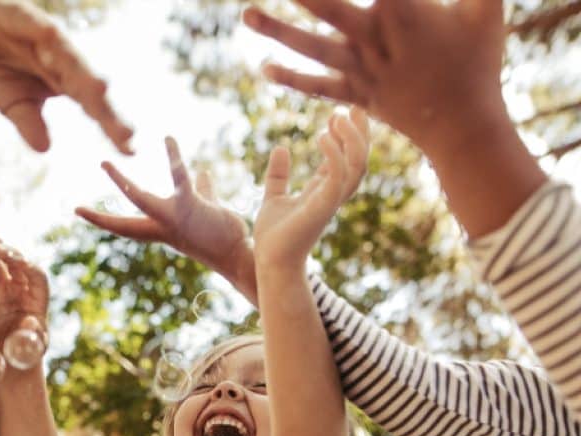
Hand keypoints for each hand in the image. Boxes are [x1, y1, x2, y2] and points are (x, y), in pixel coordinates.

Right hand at [0, 0, 132, 153]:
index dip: (112, 128)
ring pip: (69, 57)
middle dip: (108, 109)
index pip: (95, 108)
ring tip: (101, 89)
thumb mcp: (12, 103)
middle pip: (89, 87)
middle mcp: (64, 61)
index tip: (130, 150)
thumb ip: (29, 122)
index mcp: (66, 84)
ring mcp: (46, 37)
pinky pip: (35, 26)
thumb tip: (44, 149)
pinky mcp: (22, 16)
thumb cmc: (0, 67)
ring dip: (84, 72)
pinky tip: (53, 42)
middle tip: (127, 132)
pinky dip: (44, 34)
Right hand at [0, 242, 49, 353]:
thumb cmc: (26, 355)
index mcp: (38, 298)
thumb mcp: (32, 349)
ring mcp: (5, 288)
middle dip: (4, 252)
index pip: (37, 275)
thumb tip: (31, 322)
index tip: (15, 261)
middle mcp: (24, 288)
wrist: (9, 360)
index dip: (26, 266)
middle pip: (17, 263)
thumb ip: (33, 336)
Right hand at [76, 136, 256, 301]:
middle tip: (75, 209)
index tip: (80, 212)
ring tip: (103, 165)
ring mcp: (174, 218)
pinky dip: (174, 157)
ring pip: (140, 200)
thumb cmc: (224, 234)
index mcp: (162, 229)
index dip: (102, 221)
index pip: (127, 227)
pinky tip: (168, 139)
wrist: (240, 252)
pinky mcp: (191, 205)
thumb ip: (202, 190)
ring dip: (120, 184)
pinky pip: (179, 178)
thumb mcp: (208, 209)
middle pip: (124, 224)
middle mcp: (163, 227)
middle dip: (100, 220)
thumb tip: (202, 174)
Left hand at [244, 0, 506, 159]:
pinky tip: (263, 68)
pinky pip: (317, 88)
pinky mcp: (356, 97)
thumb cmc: (479, 61)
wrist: (461, 127)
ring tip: (245, 14)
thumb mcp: (486, 8)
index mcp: (406, 13)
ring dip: (278, 32)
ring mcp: (362, 73)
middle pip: (330, 8)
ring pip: (313, 49)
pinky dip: (291, 79)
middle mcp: (376, 42)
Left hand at [254, 107, 368, 271]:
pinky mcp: (322, 208)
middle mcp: (332, 195)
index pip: (345, 159)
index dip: (346, 135)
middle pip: (360, 159)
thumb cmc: (272, 237)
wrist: (270, 262)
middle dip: (360, 132)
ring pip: (357, 166)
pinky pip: (338, 177)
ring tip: (338, 116)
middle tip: (352, 106)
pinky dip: (335, 155)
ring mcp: (330, 202)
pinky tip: (322, 136)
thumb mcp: (273, 197)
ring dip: (353, 139)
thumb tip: (280, 148)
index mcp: (323, 192)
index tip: (339, 112)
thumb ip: (278, 175)